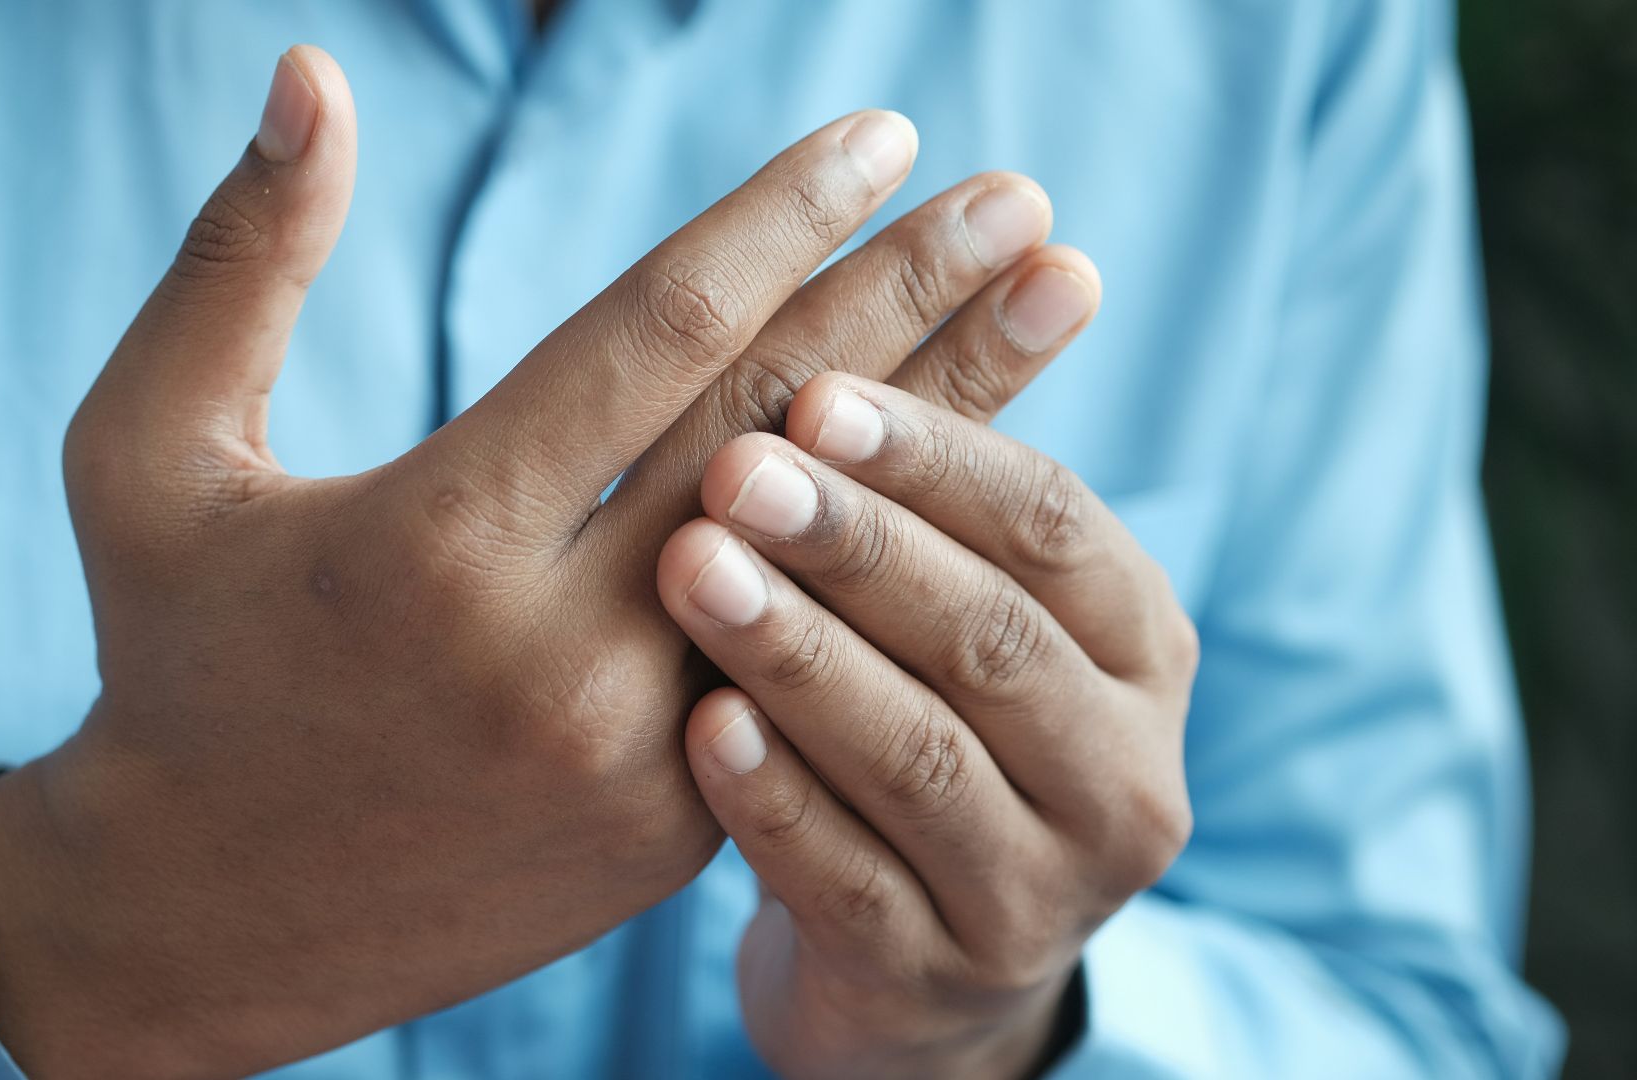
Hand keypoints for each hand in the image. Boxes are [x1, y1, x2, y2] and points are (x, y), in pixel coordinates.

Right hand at [0, 45, 1078, 1076]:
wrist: (204, 911)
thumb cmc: (172, 659)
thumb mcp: (144, 453)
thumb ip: (238, 260)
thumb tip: (315, 72)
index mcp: (433, 542)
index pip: (656, 337)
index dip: (782, 220)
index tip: (883, 134)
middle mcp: (556, 657)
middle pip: (782, 435)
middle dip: (918, 299)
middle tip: (1024, 202)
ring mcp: (636, 756)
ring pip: (833, 556)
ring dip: (958, 422)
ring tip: (1058, 302)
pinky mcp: (676, 828)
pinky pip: (812, 659)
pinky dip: (894, 556)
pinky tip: (975, 470)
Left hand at [657, 282, 1198, 1077]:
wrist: (921, 959)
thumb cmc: (929, 722)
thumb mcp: (971, 607)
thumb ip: (963, 474)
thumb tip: (1027, 240)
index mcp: (1144, 651)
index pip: (1057, 531)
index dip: (942, 456)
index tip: (817, 393)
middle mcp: (1124, 777)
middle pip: (994, 640)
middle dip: (862, 545)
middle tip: (736, 469)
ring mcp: (1039, 897)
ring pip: (925, 762)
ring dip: (806, 655)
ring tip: (694, 572)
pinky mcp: (937, 981)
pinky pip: (850, 886)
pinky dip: (776, 801)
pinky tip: (700, 729)